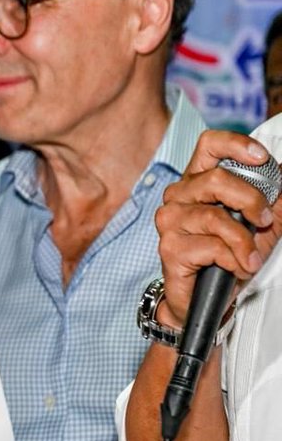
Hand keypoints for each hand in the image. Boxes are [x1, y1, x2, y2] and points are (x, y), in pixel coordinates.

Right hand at [155, 130, 280, 327]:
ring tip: (252, 257)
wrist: (207, 296)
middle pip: (215, 179)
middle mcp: (179, 196)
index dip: (235, 144)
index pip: (209, 145)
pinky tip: (236, 268)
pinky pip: (211, 247)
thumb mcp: (261, 222)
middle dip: (250, 200)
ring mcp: (170, 221)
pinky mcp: (170, 248)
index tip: (260, 157)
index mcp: (199, 181)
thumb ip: (272, 197)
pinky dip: (233, 260)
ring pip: (215, 217)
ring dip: (244, 241)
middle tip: (265, 219)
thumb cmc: (228, 254)